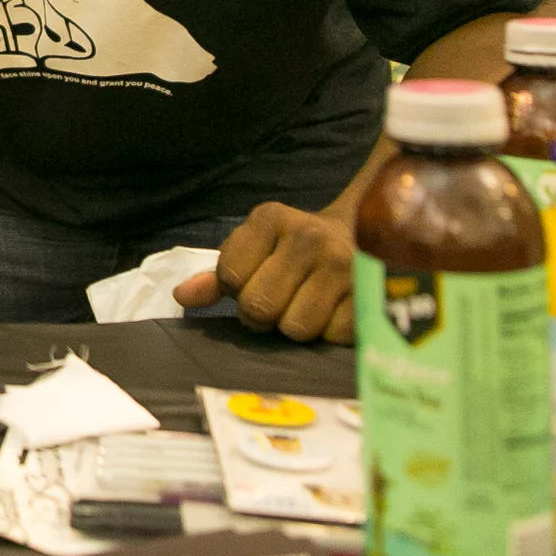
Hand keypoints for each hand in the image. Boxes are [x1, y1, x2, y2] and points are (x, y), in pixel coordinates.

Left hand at [171, 203, 355, 343]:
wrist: (365, 234)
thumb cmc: (294, 250)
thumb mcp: (254, 250)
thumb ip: (217, 276)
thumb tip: (181, 297)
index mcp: (270, 218)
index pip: (229, 275)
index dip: (237, 288)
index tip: (254, 279)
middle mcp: (308, 236)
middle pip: (259, 306)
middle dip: (262, 315)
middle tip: (280, 301)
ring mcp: (345, 263)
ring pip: (295, 328)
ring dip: (296, 326)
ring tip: (307, 305)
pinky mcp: (374, 292)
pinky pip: (332, 336)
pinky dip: (329, 333)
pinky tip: (335, 310)